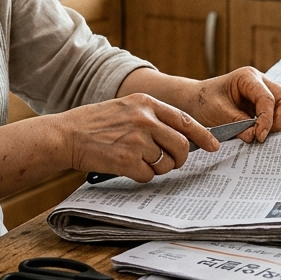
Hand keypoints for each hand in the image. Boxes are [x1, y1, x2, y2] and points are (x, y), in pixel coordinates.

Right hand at [57, 93, 218, 182]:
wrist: (67, 134)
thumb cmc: (95, 123)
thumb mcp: (127, 108)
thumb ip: (153, 117)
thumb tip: (181, 135)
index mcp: (146, 103)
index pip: (185, 120)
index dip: (203, 135)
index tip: (213, 145)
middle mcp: (145, 119)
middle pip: (181, 145)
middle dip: (179, 158)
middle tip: (168, 161)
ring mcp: (137, 140)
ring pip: (167, 163)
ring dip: (158, 168)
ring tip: (138, 160)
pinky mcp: (127, 160)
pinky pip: (149, 175)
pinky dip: (140, 175)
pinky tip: (125, 166)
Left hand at [185, 67, 280, 142]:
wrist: (194, 102)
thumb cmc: (203, 102)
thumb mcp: (217, 113)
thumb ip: (237, 124)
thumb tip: (255, 137)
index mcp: (247, 77)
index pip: (267, 98)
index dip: (267, 119)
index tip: (259, 137)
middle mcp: (261, 82)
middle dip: (280, 122)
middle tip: (264, 138)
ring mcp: (266, 93)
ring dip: (279, 125)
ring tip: (261, 137)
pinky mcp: (265, 106)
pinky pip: (280, 116)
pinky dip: (275, 127)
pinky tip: (260, 135)